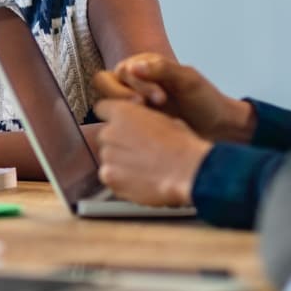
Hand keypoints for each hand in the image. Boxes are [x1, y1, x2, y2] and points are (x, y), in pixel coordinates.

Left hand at [92, 100, 211, 206]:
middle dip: (119, 143)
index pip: (102, 109)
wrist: (188, 172)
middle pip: (106, 136)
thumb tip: (142, 124)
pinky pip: (110, 177)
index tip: (121, 125)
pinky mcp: (109, 177)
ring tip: (143, 169)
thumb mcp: (165, 120)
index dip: (113, 118)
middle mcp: (109, 132)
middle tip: (140, 152)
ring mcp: (107, 156)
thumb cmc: (182, 146)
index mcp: (122, 112)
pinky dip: (121, 180)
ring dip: (120, 163)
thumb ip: (144, 120)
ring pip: (108, 158)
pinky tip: (140, 180)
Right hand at [93, 52, 254, 143]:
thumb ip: (161, 68)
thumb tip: (130, 67)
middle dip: (124, 95)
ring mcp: (130, 105)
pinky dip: (127, 127)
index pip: (120, 71)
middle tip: (149, 107)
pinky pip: (115, 124)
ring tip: (148, 121)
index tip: (160, 97)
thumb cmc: (205, 100)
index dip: (135, 83)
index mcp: (142, 67)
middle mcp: (131, 83)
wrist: (218, 128)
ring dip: (124, 111)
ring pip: (106, 104)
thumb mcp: (188, 79)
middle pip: (105, 83)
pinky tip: (148, 134)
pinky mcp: (132, 125)